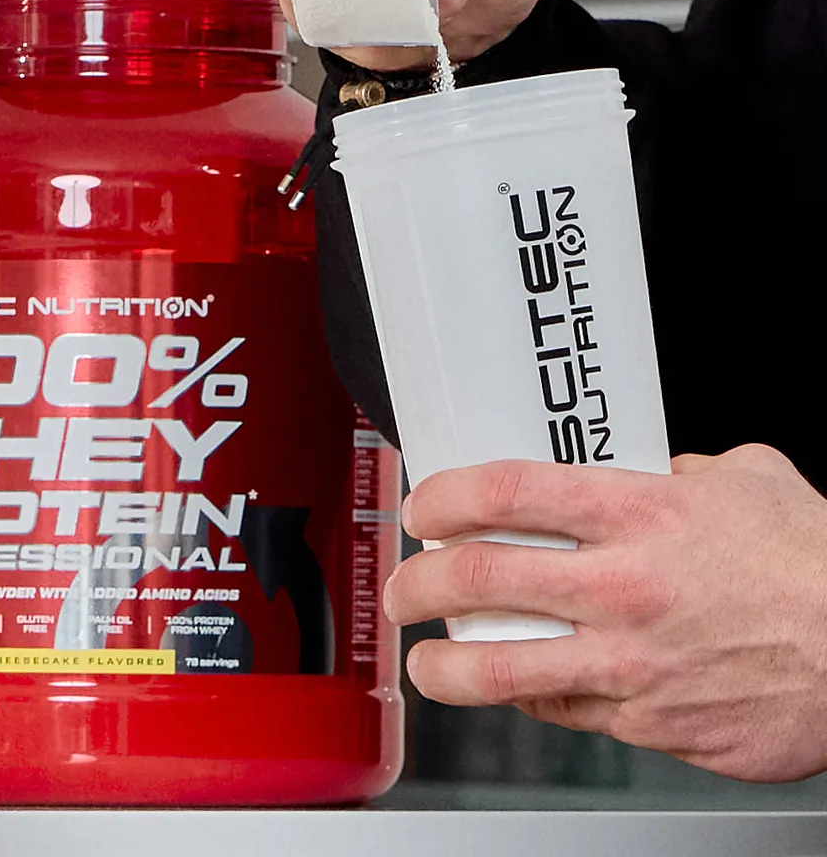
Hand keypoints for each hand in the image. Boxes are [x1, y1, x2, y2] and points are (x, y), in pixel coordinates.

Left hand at [385, 447, 826, 781]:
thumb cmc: (818, 567)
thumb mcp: (748, 479)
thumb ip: (680, 469)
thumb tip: (649, 470)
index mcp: (639, 512)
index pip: (505, 492)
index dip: (444, 497)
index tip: (423, 508)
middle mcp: (622, 585)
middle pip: (479, 578)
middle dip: (418, 582)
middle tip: (404, 586)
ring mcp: (630, 661)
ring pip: (502, 669)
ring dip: (445, 667)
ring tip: (425, 662)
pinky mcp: (648, 721)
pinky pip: (565, 712)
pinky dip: (530, 699)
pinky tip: (517, 690)